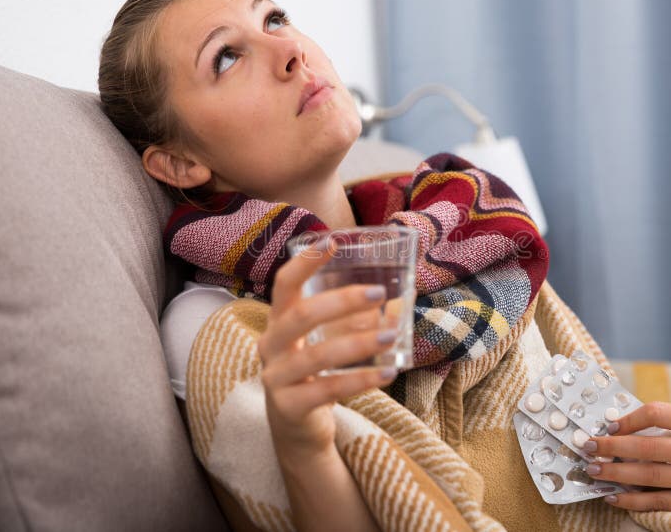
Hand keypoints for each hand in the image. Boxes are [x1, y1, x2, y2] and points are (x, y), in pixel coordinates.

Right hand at [257, 238, 398, 456]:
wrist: (296, 429)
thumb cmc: (316, 374)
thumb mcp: (328, 341)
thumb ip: (355, 320)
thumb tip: (400, 298)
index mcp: (279, 321)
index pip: (284, 285)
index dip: (305, 263)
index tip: (333, 241)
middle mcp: (270, 346)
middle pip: (300, 315)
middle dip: (340, 301)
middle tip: (377, 292)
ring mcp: (275, 377)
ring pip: (316, 355)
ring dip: (357, 343)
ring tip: (391, 336)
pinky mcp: (289, 406)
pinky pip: (327, 389)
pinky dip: (360, 380)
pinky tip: (387, 372)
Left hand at [584, 402, 670, 512]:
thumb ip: (661, 424)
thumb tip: (613, 428)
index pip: (657, 413)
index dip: (629, 419)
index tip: (608, 426)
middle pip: (649, 448)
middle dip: (612, 448)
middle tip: (588, 446)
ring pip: (650, 476)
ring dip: (617, 474)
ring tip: (594, 470)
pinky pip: (659, 501)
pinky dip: (632, 500)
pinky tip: (613, 496)